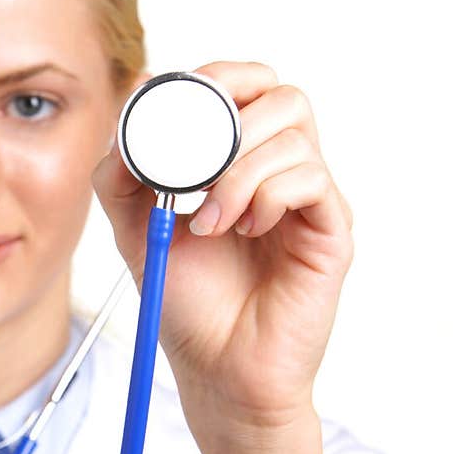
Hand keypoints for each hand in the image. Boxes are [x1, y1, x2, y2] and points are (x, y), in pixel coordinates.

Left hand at [91, 62, 354, 445]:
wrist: (216, 372)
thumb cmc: (190, 306)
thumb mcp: (137, 231)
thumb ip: (122, 178)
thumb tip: (123, 129)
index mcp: (243, 163)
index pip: (248, 89)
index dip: (216, 80)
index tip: (174, 105)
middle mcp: (283, 173)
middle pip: (283, 95)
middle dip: (231, 112)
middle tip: (196, 162)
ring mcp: (311, 201)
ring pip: (294, 132)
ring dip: (238, 170)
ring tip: (211, 222)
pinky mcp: (331, 231)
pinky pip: (310, 179)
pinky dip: (265, 196)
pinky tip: (242, 232)